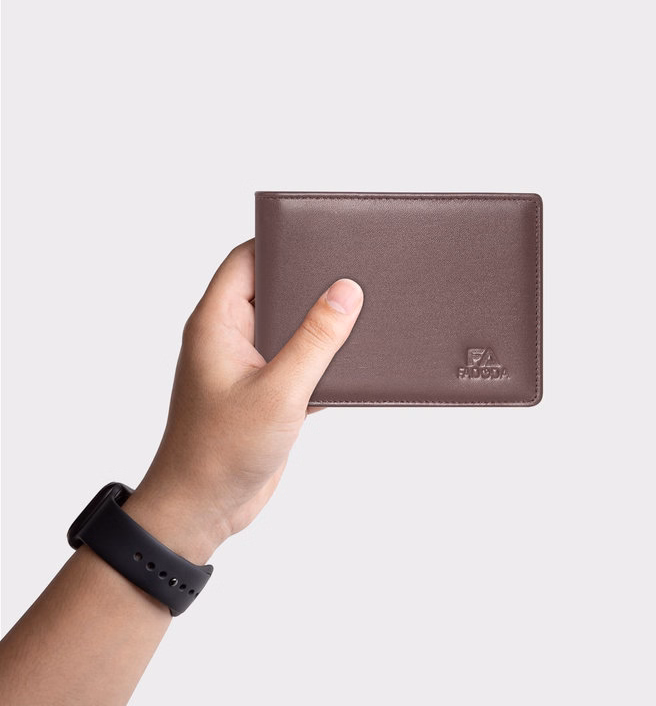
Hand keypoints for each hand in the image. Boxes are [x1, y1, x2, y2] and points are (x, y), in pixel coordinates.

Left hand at [123, 240, 363, 562]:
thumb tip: (346, 292)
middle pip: (274, 291)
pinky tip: (355, 363)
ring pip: (290, 329)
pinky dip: (324, 361)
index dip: (281, 243)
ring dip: (322, 326)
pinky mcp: (266, 393)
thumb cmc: (221, 451)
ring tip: (363, 313)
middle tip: (353, 272)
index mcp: (218, 323)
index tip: (322, 234)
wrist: (204, 509)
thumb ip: (315, 340)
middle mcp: (231, 338)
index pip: (247, 260)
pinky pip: (299, 362)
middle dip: (311, 283)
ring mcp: (249, 366)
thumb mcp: (279, 391)